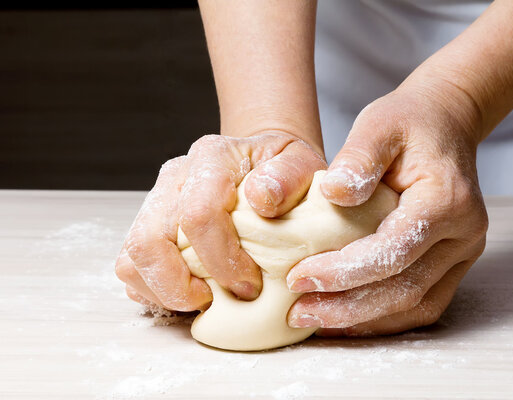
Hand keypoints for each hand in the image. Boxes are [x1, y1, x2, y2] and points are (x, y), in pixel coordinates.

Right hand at [116, 132, 325, 310]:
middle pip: (150, 240)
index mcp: (212, 158)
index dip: (222, 261)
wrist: (265, 168)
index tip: (250, 286)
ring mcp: (156, 201)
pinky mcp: (148, 226)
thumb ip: (290, 175)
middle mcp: (176, 177)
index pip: (199, 213)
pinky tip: (190, 292)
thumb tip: (262, 198)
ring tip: (202, 300)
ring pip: (132, 257)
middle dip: (180, 285)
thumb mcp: (302, 164)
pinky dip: (154, 289)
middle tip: (214, 301)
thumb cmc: (284, 173)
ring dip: (164, 291)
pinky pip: (131, 267)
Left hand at [286, 81, 488, 335]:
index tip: (298, 278)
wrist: (444, 125)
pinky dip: (383, 317)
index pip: (395, 249)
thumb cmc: (408, 123)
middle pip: (406, 288)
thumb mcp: (379, 124)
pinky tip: (346, 318)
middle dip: (347, 307)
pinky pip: (422, 302)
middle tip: (300, 313)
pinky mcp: (454, 263)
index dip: (345, 270)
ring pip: (415, 304)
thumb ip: (359, 157)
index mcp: (446, 199)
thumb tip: (333, 195)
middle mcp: (463, 233)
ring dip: (362, 319)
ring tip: (314, 321)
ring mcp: (462, 253)